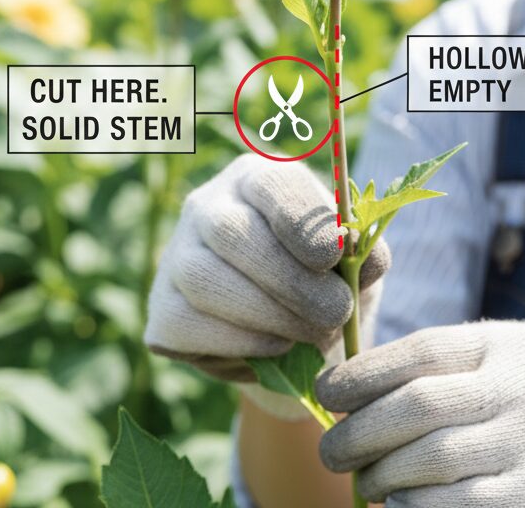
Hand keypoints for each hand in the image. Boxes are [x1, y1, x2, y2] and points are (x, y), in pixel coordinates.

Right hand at [144, 153, 390, 385]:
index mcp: (258, 178)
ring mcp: (177, 255)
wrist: (294, 338)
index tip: (333, 258)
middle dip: (289, 279)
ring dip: (269, 314)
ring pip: (206, 279)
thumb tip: (362, 256)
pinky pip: (188, 324)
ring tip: (314, 334)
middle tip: (335, 311)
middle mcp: (208, 205)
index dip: (301, 219)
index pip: (270, 182)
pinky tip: (277, 348)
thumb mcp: (354, 264)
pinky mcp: (162, 309)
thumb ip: (362, 254)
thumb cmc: (326, 283)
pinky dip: (240, 342)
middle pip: (231, 231)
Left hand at [315, 320, 524, 506]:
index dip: (364, 374)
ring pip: (435, 467)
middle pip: (420, 410)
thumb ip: (451, 365)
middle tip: (330, 451)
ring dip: (384, 480)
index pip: (423, 352)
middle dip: (361, 433)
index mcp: (515, 345)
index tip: (326, 392)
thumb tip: (356, 385)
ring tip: (363, 483)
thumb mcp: (511, 360)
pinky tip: (400, 507)